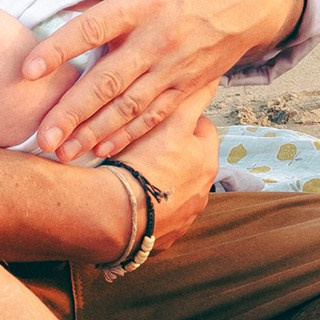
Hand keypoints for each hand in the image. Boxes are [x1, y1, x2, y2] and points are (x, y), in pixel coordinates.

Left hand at [27, 0, 303, 160]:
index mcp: (145, 2)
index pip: (95, 27)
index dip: (61, 48)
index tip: (27, 69)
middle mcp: (159, 39)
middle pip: (110, 80)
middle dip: (73, 111)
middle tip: (41, 137)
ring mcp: (176, 67)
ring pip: (130, 107)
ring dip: (95, 133)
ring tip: (62, 153)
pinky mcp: (190, 85)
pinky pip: (156, 115)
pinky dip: (130, 135)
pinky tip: (103, 150)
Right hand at [110, 84, 219, 255]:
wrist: (109, 213)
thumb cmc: (139, 162)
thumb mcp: (168, 122)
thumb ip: (190, 99)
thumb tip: (210, 79)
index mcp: (206, 162)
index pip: (202, 131)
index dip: (181, 122)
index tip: (160, 119)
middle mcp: (201, 193)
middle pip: (190, 165)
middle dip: (173, 155)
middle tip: (143, 147)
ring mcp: (181, 220)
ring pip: (173, 194)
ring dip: (158, 185)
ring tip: (131, 176)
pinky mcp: (158, 240)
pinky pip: (154, 222)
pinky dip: (144, 212)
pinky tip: (125, 202)